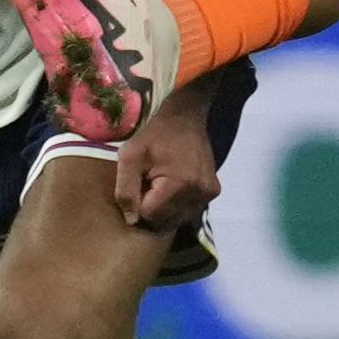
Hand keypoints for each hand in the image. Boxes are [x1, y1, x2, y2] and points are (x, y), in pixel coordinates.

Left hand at [115, 91, 221, 234]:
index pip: (150, 215)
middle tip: (149, 182)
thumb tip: (132, 221)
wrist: (186, 117)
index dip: (138, 203)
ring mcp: (209, 194)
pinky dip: (177, 204)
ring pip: (177, 219)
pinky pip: (189, 211)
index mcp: (179, 184)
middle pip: (165, 221)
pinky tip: (174, 186)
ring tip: (161, 183)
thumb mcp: (130, 156)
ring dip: (165, 208)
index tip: (139, 183)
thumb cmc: (154, 135)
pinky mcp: (213, 191)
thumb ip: (126, 190)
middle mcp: (199, 193)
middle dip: (152, 207)